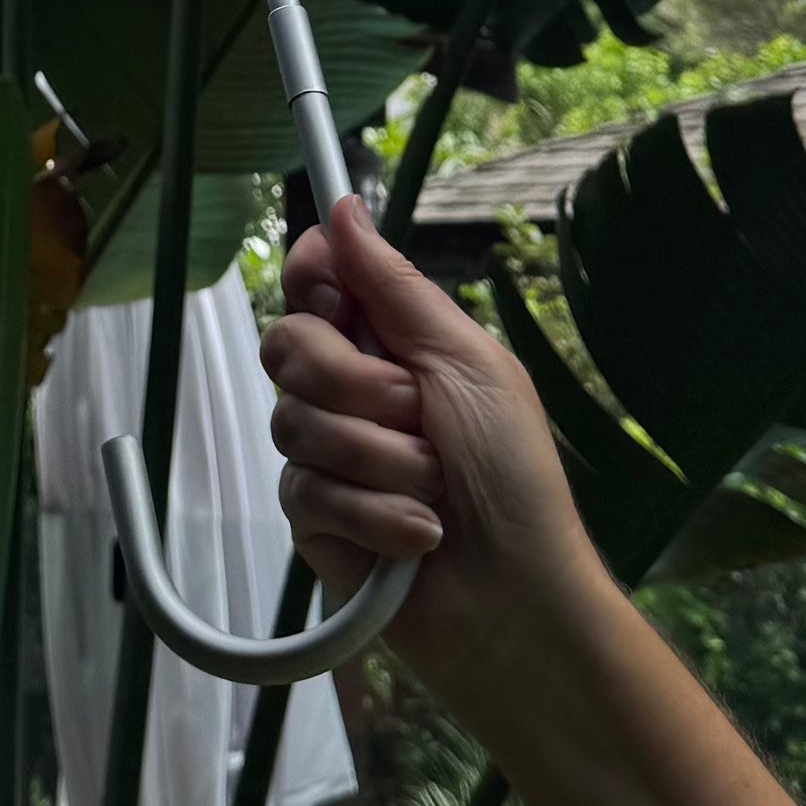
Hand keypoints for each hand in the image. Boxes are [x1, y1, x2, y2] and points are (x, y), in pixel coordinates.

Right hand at [260, 195, 602, 685]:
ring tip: (433, 490)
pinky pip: (305, 492)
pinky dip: (374, 515)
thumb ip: (394, 287)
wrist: (517, 599)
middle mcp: (352, 391)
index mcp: (392, 341)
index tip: (333, 298)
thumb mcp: (466, 362)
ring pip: (294, 422)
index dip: (313, 278)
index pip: (316, 280)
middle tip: (415, 412)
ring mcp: (329, 455)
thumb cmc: (513, 474)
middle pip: (287, 342)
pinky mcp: (315, 521)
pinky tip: (416, 538)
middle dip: (355, 382)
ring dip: (380, 460)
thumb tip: (341, 206)